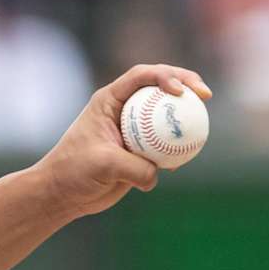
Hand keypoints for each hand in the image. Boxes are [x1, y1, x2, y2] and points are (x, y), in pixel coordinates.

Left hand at [35, 63, 211, 219]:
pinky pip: (165, 145)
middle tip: (205, 95)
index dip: (164, 75)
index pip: (140, 76)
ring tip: (203, 124)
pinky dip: (178, 148)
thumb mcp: (103, 165)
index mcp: (109, 100)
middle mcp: (124, 109)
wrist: (63, 194)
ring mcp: (134, 129)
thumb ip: (133, 166)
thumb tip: (157, 173)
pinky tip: (186, 157)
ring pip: (166, 116)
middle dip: (186, 84)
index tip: (180, 90)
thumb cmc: (73, 171)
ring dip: (186, 116)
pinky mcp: (141, 151)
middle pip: (160, 87)